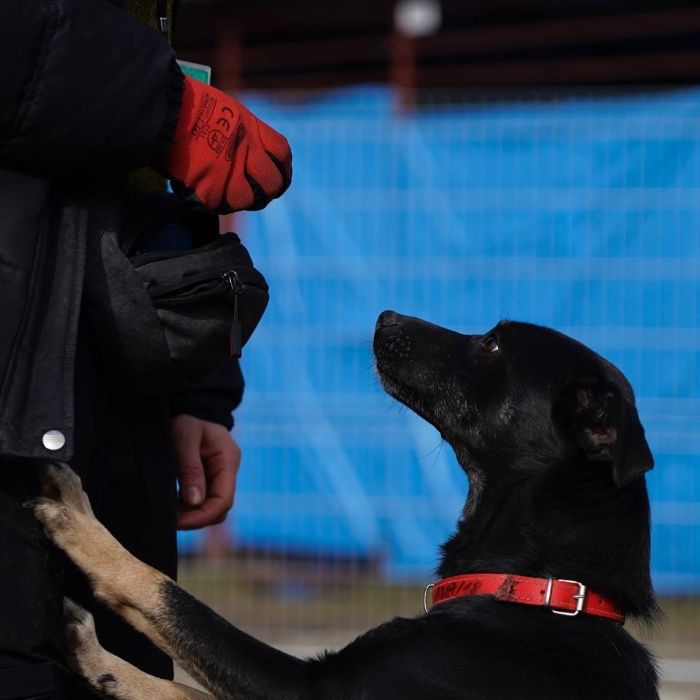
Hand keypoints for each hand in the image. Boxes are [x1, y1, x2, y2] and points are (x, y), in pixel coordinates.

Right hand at [165, 76, 291, 212]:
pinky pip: (216, 204)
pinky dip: (209, 200)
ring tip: (220, 189)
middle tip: (251, 191)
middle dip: (264, 191)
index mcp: (253, 130)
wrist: (162, 110)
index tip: (276, 176)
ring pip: (246, 200)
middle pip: (271, 185)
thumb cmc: (188, 104)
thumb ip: (244, 135)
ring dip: (235, 198)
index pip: (283, 155)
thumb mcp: (228, 111)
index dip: (282, 169)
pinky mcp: (209, 192)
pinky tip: (199, 188)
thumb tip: (252, 154)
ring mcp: (230, 175)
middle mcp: (248, 153)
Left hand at [172, 414, 241, 529]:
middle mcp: (228, 470)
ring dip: (193, 514)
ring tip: (169, 514)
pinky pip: (203, 498)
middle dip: (197, 518)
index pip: (224, 500)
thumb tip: (194, 501)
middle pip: (220, 507)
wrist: (190, 405)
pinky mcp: (208, 476)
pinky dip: (189, 506)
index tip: (178, 522)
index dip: (202, 516)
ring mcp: (219, 474)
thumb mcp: (185, 438)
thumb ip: (190, 468)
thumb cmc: (187, 418)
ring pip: (212, 505)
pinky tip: (172, 505)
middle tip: (170, 520)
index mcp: (228, 460)